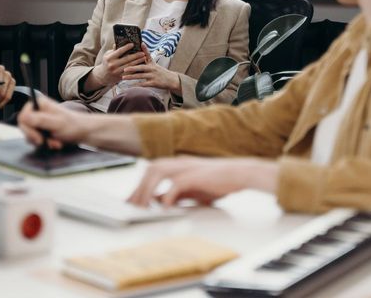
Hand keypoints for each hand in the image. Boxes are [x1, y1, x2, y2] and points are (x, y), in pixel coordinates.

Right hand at [18, 94, 91, 149]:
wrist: (83, 132)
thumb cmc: (73, 125)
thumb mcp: (56, 123)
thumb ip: (40, 120)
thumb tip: (23, 117)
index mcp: (39, 104)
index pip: (22, 117)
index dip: (28, 129)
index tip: (38, 137)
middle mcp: (38, 111)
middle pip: (24, 127)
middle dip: (36, 138)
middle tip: (46, 142)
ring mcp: (39, 121)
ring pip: (30, 135)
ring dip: (43, 142)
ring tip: (55, 142)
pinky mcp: (42, 129)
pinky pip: (36, 140)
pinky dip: (45, 144)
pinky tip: (55, 143)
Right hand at [90, 43, 146, 87]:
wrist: (103, 76)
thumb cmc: (107, 62)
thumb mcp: (107, 55)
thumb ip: (114, 49)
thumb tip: (120, 41)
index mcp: (109, 58)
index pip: (119, 51)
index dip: (126, 47)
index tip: (133, 44)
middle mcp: (113, 65)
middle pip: (127, 59)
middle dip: (136, 55)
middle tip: (142, 52)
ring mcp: (117, 72)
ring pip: (130, 66)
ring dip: (138, 61)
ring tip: (144, 57)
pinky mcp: (120, 77)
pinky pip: (130, 72)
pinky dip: (136, 68)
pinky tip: (141, 65)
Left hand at [121, 43, 180, 92]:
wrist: (171, 80)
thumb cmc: (161, 72)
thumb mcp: (155, 64)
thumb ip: (147, 59)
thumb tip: (140, 53)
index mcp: (152, 63)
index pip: (148, 55)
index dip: (145, 49)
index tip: (141, 43)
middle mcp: (153, 68)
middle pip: (141, 67)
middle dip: (132, 68)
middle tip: (124, 68)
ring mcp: (153, 76)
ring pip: (140, 76)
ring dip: (131, 77)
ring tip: (123, 77)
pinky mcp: (154, 83)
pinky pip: (144, 84)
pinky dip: (137, 85)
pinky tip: (130, 85)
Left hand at [128, 156, 278, 206]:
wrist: (240, 173)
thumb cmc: (219, 182)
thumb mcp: (194, 189)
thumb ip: (178, 194)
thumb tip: (161, 202)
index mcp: (178, 165)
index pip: (152, 171)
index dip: (139, 185)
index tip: (130, 201)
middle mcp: (179, 163)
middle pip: (151, 170)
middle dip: (139, 188)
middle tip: (131, 206)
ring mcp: (187, 167)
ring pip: (158, 172)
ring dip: (148, 190)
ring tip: (142, 207)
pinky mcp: (196, 175)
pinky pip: (176, 184)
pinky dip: (168, 195)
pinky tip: (165, 207)